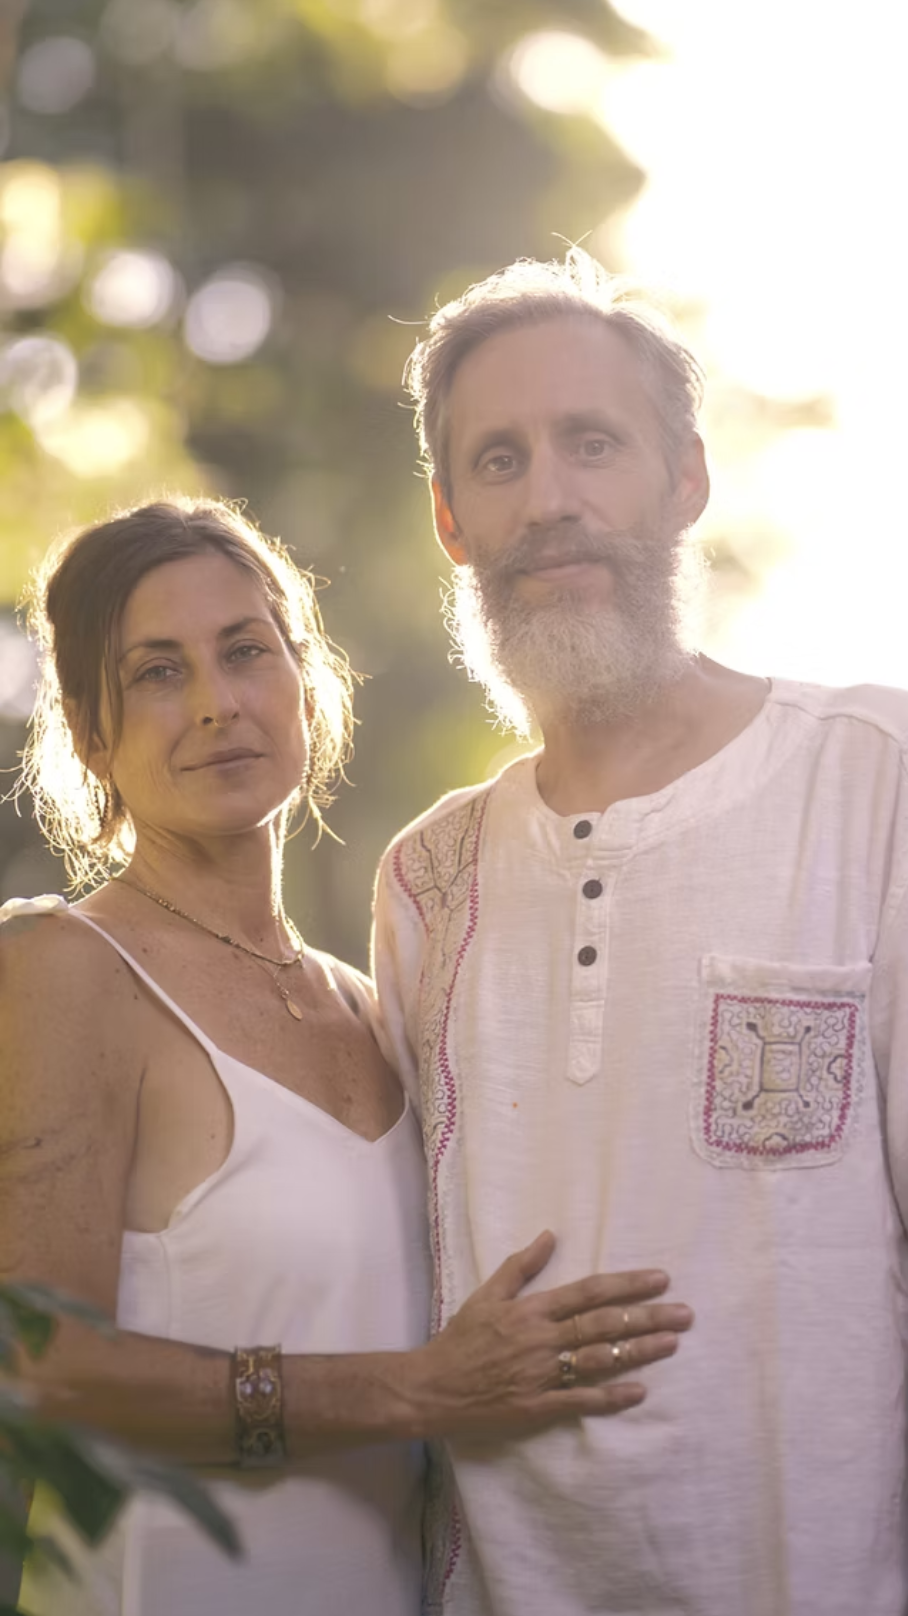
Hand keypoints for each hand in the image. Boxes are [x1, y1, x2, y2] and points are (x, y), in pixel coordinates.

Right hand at [409, 1231, 692, 1439]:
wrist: (433, 1387)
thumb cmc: (461, 1339)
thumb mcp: (486, 1294)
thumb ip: (521, 1265)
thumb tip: (550, 1235)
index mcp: (532, 1310)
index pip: (588, 1292)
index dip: (626, 1285)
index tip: (660, 1279)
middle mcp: (542, 1339)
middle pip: (603, 1324)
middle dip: (646, 1316)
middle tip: (685, 1313)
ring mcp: (542, 1374)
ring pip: (598, 1360)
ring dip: (637, 1352)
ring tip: (671, 1343)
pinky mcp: (538, 1406)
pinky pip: (581, 1401)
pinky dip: (610, 1397)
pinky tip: (639, 1392)